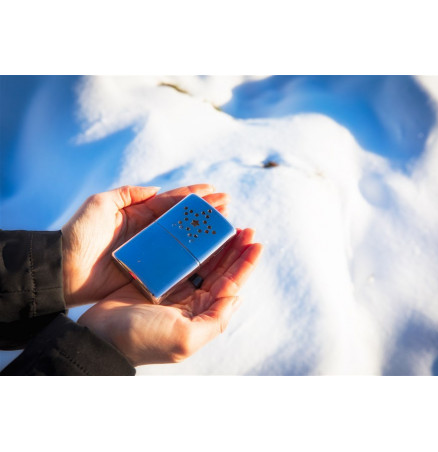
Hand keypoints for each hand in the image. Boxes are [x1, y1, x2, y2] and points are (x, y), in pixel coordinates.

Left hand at [62, 184, 228, 306]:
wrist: (63, 270)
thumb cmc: (79, 234)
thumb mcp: (99, 204)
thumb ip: (126, 194)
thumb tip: (155, 189)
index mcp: (138, 214)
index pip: (171, 202)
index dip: (192, 195)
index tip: (213, 189)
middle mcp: (148, 232)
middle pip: (182, 219)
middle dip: (204, 211)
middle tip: (227, 205)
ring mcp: (150, 252)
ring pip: (182, 240)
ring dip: (203, 232)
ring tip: (224, 224)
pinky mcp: (148, 271)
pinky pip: (174, 262)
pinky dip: (192, 256)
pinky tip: (209, 253)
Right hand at [78, 228, 262, 366]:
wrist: (101, 337)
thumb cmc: (143, 340)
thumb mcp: (186, 338)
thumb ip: (216, 320)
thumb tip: (238, 297)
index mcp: (201, 313)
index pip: (231, 284)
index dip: (245, 263)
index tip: (256, 242)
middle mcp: (192, 301)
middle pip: (220, 270)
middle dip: (235, 249)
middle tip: (245, 228)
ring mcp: (175, 288)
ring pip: (203, 261)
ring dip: (217, 244)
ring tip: (228, 225)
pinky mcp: (157, 277)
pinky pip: (180, 256)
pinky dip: (192, 243)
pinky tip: (198, 230)